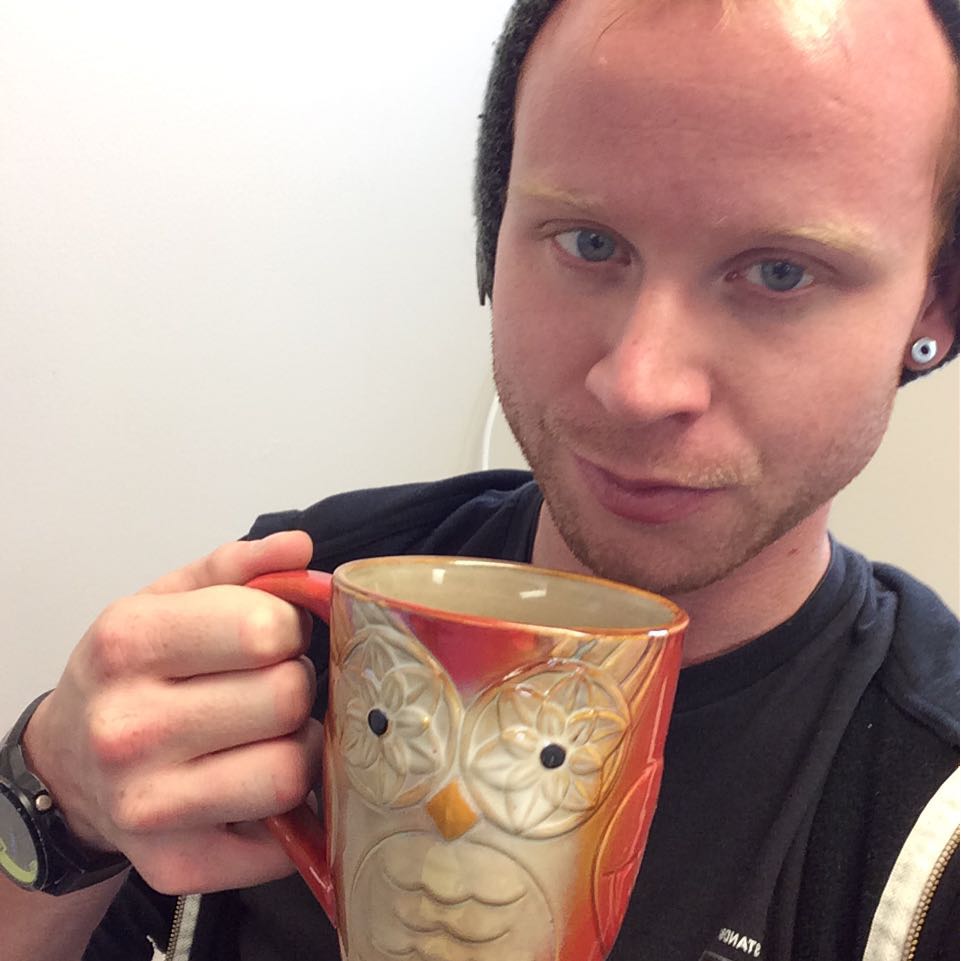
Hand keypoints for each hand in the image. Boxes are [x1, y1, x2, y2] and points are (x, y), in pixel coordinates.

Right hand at [22, 531, 321, 894]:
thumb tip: (300, 549)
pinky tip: (257, 782)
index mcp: (127, 645)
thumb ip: (238, 566)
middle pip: (287, 697)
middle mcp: (127, 729)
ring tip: (267, 734)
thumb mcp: (166, 601)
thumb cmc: (129, 676)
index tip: (270, 636)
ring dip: (299, 747)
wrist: (68, 766)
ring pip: (291, 771)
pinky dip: (291, 809)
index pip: (264, 629)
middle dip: (294, 684)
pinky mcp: (176, 865)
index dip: (287, 628)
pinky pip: (283, 838)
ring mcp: (148, 806)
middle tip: (269, 687)